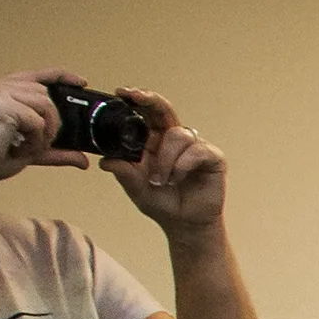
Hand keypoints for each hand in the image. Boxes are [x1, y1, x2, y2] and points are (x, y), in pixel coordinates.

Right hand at [0, 70, 82, 200]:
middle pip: (43, 93)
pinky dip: (36, 139)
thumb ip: (54, 150)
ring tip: (28, 146)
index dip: (59, 75)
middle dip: (50, 120)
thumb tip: (83, 160)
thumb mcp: (27, 150)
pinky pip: (36, 119)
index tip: (80, 82)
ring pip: (44, 104)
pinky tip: (20, 148)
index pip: (33, 75)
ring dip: (44, 131)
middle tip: (39, 142)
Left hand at [101, 89, 223, 235]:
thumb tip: (105, 160)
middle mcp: (174, 139)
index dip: (136, 100)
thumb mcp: (136, 188)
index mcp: (153, 141)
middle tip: (135, 96)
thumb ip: (123, 172)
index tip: (122, 93)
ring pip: (177, 135)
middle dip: (150, 99)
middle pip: (164, 109)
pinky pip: (197, 150)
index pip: (145, 113)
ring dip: (165, 158)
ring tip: (162, 179)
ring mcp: (195, 146)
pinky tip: (178, 178)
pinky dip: (183, 164)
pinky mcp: (213, 158)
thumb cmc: (162, 203)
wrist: (185, 224)